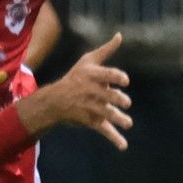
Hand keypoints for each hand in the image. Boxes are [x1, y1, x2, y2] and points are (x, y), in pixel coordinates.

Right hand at [19, 33, 131, 147]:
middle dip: (116, 99)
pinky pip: (104, 130)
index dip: (116, 78)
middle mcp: (91, 91)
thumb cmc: (76, 77)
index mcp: (92, 75)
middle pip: (106, 95)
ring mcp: (91, 107)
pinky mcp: (91, 121)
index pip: (106, 75)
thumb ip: (106, 50)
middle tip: (126, 102)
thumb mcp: (88, 61)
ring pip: (105, 114)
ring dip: (117, 119)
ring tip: (127, 123)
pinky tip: (123, 146)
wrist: (55, 100)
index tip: (125, 81)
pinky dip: (114, 138)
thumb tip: (120, 35)